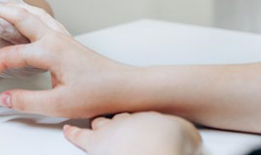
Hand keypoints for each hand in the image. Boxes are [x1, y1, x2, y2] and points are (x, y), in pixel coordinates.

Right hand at [0, 1, 133, 117]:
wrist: (123, 86)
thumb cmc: (97, 93)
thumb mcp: (58, 104)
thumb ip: (27, 101)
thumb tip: (3, 97)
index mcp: (49, 52)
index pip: (9, 56)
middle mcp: (54, 38)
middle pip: (20, 16)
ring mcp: (61, 36)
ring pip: (32, 13)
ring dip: (12, 8)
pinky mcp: (66, 40)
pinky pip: (42, 19)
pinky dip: (26, 13)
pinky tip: (23, 17)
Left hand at [64, 112, 202, 154]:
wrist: (157, 146)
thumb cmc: (171, 143)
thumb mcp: (189, 135)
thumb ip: (187, 136)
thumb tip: (193, 141)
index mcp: (147, 114)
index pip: (138, 114)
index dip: (136, 118)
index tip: (139, 122)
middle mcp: (126, 117)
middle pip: (116, 114)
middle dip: (114, 117)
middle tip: (115, 118)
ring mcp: (110, 128)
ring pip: (98, 121)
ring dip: (95, 122)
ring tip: (91, 120)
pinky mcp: (95, 142)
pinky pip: (79, 135)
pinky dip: (72, 133)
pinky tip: (67, 130)